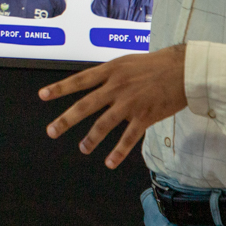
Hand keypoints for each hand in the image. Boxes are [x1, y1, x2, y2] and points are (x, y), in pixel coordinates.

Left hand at [40, 44, 187, 168]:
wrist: (184, 69)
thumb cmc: (155, 64)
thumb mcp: (127, 62)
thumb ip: (109, 75)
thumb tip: (93, 85)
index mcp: (111, 71)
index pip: (80, 80)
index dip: (60, 88)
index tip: (42, 96)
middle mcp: (116, 86)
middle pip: (85, 105)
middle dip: (66, 119)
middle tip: (51, 131)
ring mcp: (130, 102)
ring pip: (104, 124)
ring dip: (90, 139)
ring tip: (82, 148)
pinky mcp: (145, 116)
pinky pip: (128, 137)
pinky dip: (118, 152)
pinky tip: (109, 163)